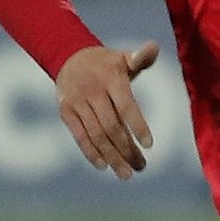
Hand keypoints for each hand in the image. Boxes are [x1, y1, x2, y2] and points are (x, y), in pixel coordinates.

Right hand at [56, 42, 159, 175]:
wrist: (69, 57)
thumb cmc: (107, 63)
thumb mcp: (123, 57)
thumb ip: (140, 58)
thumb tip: (154, 47)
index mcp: (111, 78)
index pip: (126, 106)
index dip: (137, 126)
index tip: (149, 145)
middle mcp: (92, 92)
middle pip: (111, 126)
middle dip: (127, 149)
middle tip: (142, 167)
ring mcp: (77, 102)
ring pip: (96, 135)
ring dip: (112, 156)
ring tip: (127, 173)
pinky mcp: (65, 111)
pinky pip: (79, 135)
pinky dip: (90, 152)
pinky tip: (104, 166)